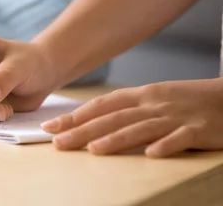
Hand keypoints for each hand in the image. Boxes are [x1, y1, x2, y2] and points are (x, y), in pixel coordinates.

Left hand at [42, 78, 222, 156]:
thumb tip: (92, 122)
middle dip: (83, 130)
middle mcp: (153, 104)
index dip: (75, 116)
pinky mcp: (199, 130)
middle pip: (113, 118)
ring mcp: (175, 116)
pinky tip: (150, 155)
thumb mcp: (154, 99)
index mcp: (141, 95)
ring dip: (116, 139)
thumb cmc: (187, 101)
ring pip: (140, 128)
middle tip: (58, 142)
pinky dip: (165, 145)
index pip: (101, 105)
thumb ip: (126, 110)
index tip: (50, 127)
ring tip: (93, 150)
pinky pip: (180, 139)